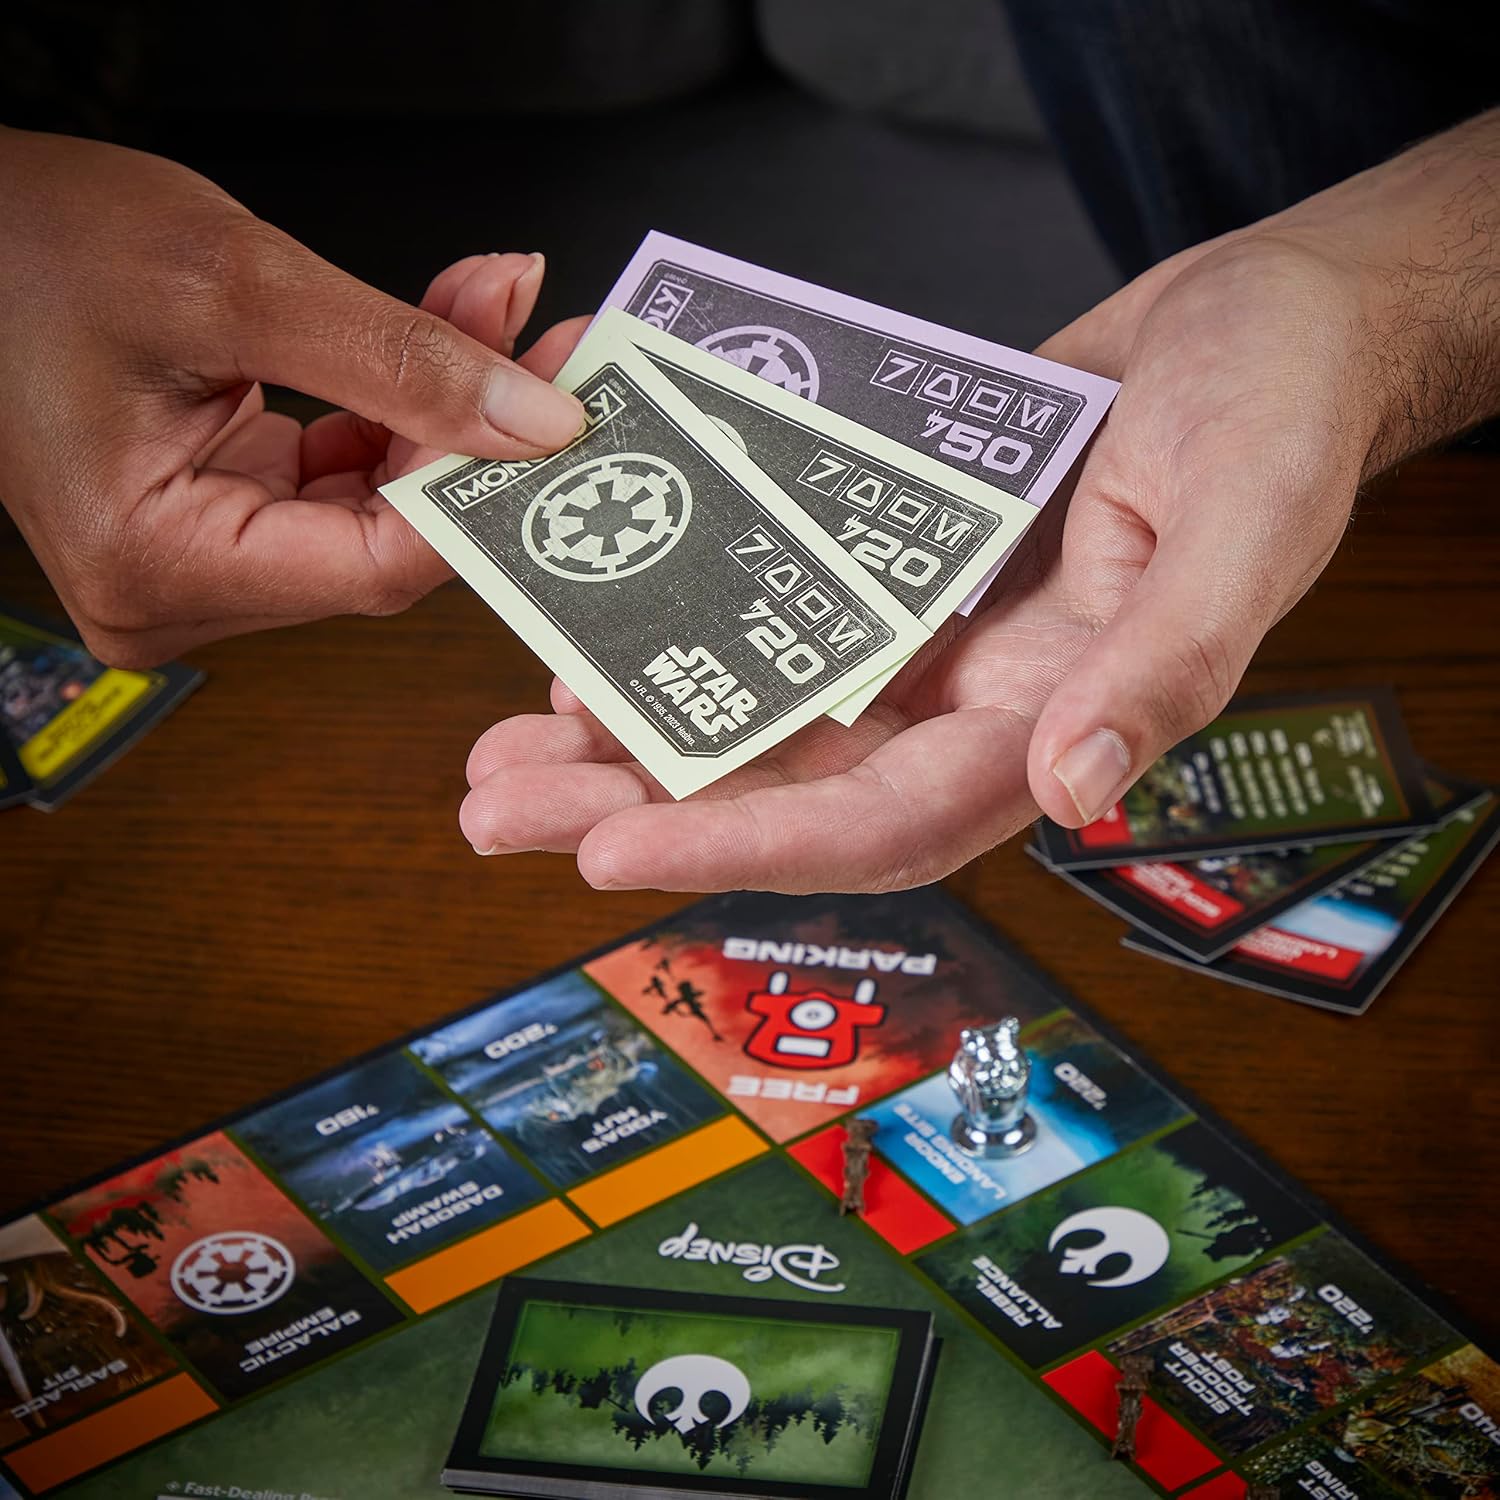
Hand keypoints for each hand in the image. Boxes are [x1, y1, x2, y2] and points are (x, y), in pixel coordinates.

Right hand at [0, 128, 585, 665]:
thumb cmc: (28, 248)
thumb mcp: (230, 282)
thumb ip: (395, 360)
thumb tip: (529, 422)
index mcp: (157, 564)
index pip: (377, 565)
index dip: (481, 490)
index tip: (562, 415)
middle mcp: (178, 589)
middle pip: (385, 537)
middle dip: (472, 432)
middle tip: (548, 346)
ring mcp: (202, 560)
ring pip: (376, 504)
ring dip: (442, 406)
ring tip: (493, 314)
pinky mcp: (222, 516)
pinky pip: (342, 480)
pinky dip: (397, 407)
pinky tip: (442, 336)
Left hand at [459, 114, 1499, 891]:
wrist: (1261, 325)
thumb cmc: (1279, 407)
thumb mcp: (1248, 519)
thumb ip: (1168, 664)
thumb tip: (1076, 788)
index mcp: (1060, 720)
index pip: (890, 822)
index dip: (754, 849)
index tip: (612, 858)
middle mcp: (979, 707)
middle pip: (793, 795)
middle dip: (643, 813)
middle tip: (496, 816)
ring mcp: (930, 646)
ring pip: (762, 725)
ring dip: (631, 748)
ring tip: (498, 758)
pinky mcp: (896, 578)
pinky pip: (774, 631)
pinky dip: (683, 649)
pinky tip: (586, 654)